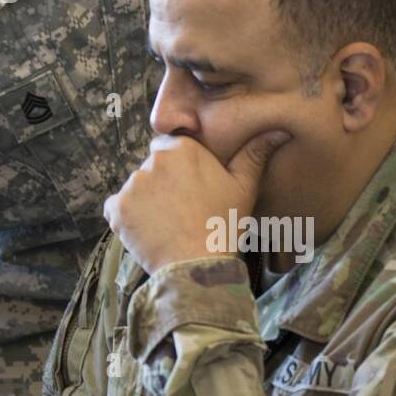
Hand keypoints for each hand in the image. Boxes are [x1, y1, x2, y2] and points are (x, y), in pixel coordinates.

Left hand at [103, 129, 290, 274]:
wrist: (198, 266)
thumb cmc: (224, 225)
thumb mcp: (244, 188)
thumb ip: (255, 154)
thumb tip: (279, 129)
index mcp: (181, 149)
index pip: (169, 147)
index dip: (179, 168)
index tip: (190, 188)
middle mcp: (152, 160)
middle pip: (152, 168)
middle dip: (162, 184)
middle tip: (181, 210)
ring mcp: (132, 185)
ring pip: (136, 189)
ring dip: (146, 202)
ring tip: (168, 224)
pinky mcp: (116, 208)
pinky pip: (117, 209)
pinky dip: (128, 219)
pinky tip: (149, 232)